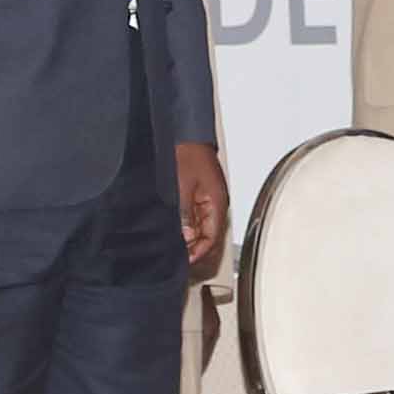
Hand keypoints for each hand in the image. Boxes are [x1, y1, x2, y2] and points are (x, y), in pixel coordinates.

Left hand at [174, 141, 229, 278]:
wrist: (188, 133)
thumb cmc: (189, 153)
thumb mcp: (182, 186)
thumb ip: (185, 214)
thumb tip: (187, 237)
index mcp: (217, 203)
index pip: (212, 238)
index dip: (198, 253)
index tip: (184, 260)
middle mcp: (217, 204)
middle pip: (211, 237)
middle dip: (196, 249)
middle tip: (178, 257)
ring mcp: (211, 199)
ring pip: (206, 228)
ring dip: (193, 239)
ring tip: (177, 247)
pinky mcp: (203, 194)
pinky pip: (200, 218)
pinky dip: (191, 228)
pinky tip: (179, 230)